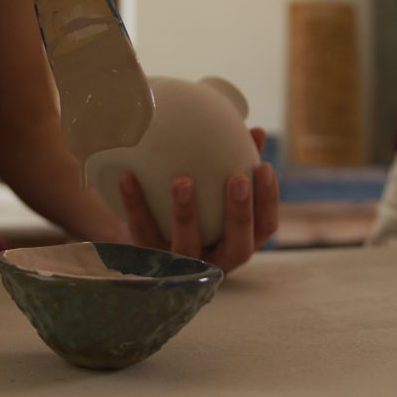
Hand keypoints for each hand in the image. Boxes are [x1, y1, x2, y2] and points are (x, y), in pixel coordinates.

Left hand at [118, 128, 279, 272]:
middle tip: (238, 179)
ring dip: (186, 214)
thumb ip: (237, 164)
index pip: (265, 228)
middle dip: (240, 214)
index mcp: (237, 243)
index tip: (263, 166)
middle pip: (237, 247)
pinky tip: (127, 178)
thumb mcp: (214, 193)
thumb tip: (256, 131)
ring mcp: (182, 266)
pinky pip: (142, 232)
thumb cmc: (192, 212)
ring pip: (187, 246)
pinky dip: (135, 205)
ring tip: (182, 181)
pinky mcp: (148, 261)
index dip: (268, 200)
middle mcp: (215, 261)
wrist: (142, 247)